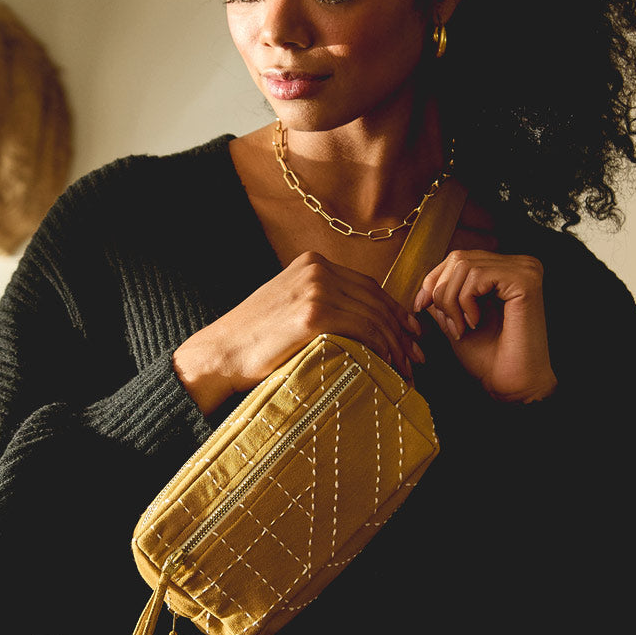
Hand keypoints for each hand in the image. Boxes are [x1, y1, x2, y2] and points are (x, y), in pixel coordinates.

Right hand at [174, 251, 424, 414]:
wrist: (218, 355)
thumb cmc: (251, 340)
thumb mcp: (287, 308)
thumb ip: (320, 304)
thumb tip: (358, 323)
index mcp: (311, 264)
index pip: (368, 286)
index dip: (394, 311)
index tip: (411, 334)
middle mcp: (316, 270)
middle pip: (376, 300)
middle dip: (402, 330)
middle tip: (418, 356)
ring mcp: (315, 290)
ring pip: (374, 317)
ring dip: (396, 346)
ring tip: (406, 370)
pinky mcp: (314, 315)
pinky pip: (364, 331)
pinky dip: (383, 351)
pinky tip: (389, 368)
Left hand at [414, 250, 557, 402]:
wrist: (510, 385)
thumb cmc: (488, 359)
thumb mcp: (455, 320)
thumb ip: (443, 298)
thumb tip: (425, 283)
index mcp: (506, 271)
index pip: (459, 258)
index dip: (433, 280)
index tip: (420, 306)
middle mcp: (520, 265)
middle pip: (458, 258)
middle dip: (441, 293)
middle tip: (449, 325)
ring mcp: (525, 269)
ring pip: (464, 266)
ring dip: (451, 301)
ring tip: (461, 328)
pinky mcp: (526, 279)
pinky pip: (477, 276)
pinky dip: (466, 301)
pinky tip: (474, 323)